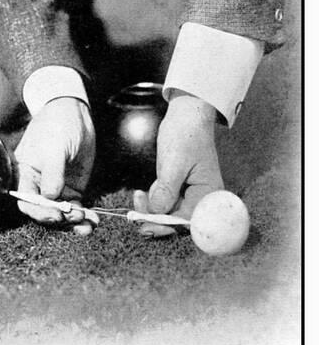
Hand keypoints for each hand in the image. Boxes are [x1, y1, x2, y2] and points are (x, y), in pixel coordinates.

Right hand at [14, 97, 95, 226]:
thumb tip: (51, 197)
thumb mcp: (54, 148)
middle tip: (76, 218)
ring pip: (62, 213)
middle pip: (45, 212)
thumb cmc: (56, 127)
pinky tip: (93, 220)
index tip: (55, 215)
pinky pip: (76, 207)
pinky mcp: (72, 189)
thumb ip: (52, 173)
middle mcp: (38, 186)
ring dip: (74, 222)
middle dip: (60, 219)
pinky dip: (84, 216)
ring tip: (88, 225)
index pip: (27, 201)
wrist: (73, 114)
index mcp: (25, 176)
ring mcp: (57, 189)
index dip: (39, 212)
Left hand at [141, 90, 223, 236]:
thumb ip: (167, 189)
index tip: (148, 228)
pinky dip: (151, 200)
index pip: (189, 220)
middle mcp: (201, 197)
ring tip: (138, 196)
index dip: (168, 227)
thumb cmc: (187, 136)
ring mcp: (188, 193)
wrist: (186, 116)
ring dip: (150, 208)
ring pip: (167, 212)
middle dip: (155, 218)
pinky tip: (142, 193)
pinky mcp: (177, 188)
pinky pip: (163, 201)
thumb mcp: (175, 163)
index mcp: (209, 194)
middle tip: (134, 216)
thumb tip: (157, 211)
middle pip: (178, 219)